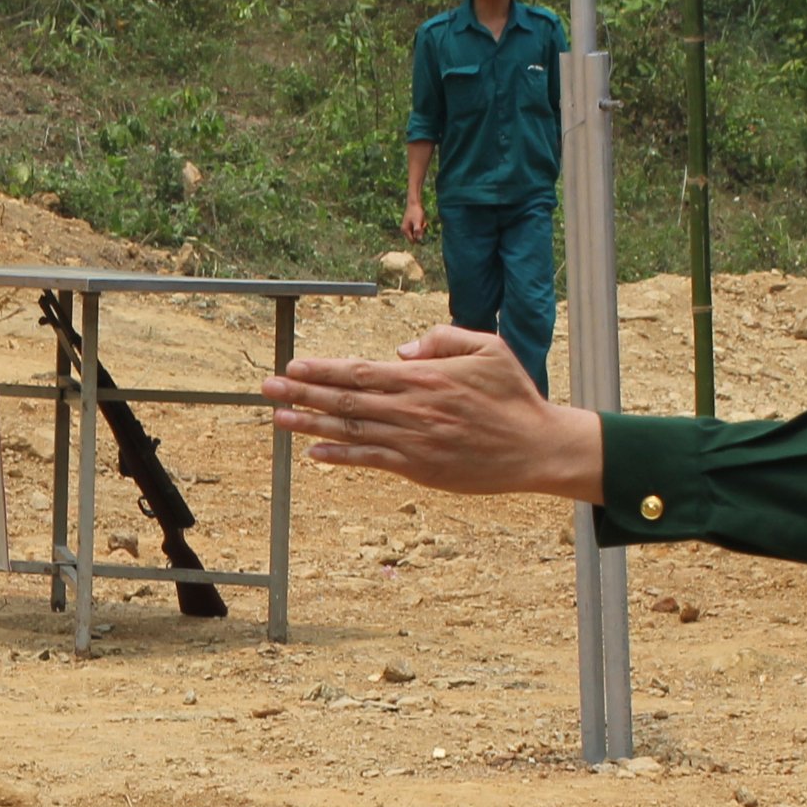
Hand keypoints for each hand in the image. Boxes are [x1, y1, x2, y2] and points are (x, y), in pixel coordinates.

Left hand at [262, 326, 602, 497]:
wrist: (538, 447)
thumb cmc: (514, 396)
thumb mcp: (488, 348)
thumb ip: (444, 338)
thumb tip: (402, 348)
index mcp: (424, 377)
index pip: (361, 371)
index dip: (323, 370)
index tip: (293, 366)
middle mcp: (412, 408)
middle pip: (346, 398)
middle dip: (302, 392)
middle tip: (268, 388)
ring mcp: (413, 440)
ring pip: (351, 429)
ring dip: (310, 423)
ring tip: (278, 417)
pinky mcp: (419, 468)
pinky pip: (371, 460)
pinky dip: (340, 454)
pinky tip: (314, 451)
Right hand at [400, 195, 428, 242]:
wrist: (414, 203)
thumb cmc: (415, 212)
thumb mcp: (418, 221)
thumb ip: (418, 230)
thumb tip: (419, 239)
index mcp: (405, 230)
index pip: (412, 241)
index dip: (419, 237)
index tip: (422, 229)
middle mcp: (404, 230)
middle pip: (415, 237)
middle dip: (420, 231)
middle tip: (423, 224)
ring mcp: (407, 228)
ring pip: (417, 233)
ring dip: (421, 228)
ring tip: (422, 221)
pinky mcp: (410, 225)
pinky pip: (417, 229)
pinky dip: (421, 225)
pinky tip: (422, 220)